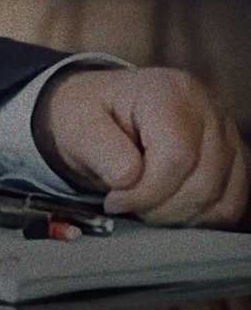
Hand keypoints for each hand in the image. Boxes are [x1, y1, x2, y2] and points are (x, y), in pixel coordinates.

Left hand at [35, 66, 248, 228]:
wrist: (101, 109)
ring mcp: (226, 135)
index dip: (146, 191)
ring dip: (177, 215)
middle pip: (202, 183)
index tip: (114, 200)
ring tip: (143, 203)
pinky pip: (230, 205)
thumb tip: (129, 179)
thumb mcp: (76, 124)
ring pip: (220, 199)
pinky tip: (166, 206)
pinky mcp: (234, 160)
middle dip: (158, 208)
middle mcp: (207, 109)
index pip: (176, 156)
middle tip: (126, 204)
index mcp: (168, 92)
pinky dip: (198, 217)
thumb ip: (100, 149)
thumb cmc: (90, 116)